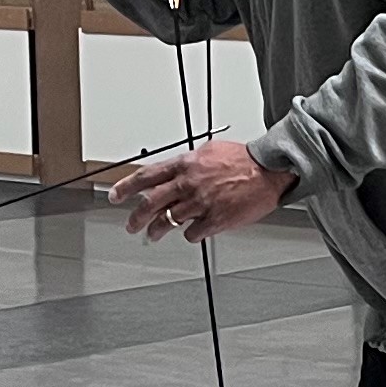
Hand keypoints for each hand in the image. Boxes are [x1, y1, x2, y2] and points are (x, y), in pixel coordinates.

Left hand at [114, 139, 290, 243]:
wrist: (269, 171)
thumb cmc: (245, 161)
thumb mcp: (210, 151)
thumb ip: (189, 163)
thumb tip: (177, 170)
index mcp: (185, 165)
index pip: (146, 176)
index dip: (127, 187)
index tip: (116, 195)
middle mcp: (188, 184)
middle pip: (150, 203)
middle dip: (135, 217)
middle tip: (130, 224)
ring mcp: (200, 204)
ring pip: (166, 222)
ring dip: (156, 231)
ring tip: (152, 235)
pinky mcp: (214, 220)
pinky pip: (191, 233)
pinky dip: (188, 234)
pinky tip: (191, 232)